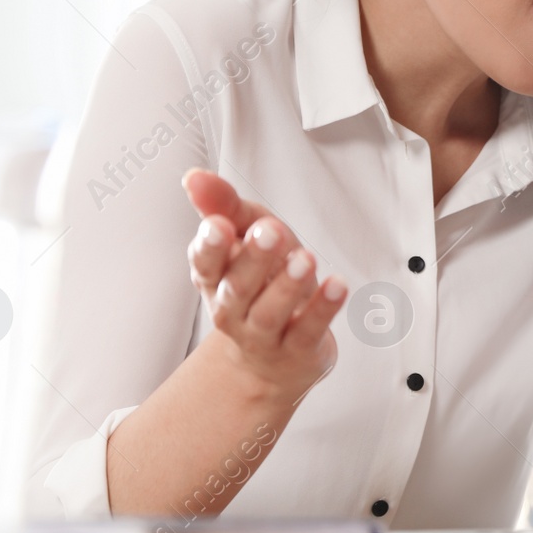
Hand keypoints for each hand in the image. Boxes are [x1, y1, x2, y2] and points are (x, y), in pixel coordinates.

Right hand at [182, 168, 347, 400]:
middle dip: (254, 259)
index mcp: (215, 279)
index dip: (210, 246)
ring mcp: (264, 336)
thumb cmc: (261, 280)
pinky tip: (338, 286)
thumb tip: (194, 176)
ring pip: (270, 313)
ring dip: (287, 285)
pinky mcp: (298, 351)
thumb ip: (225, 206)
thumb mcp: (247, 235)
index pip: (205, 263)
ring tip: (305, 259)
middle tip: (271, 231)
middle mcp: (232, 310)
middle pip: (237, 288)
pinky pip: (308, 331)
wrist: (275, 356)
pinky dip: (323, 309)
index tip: (219, 225)